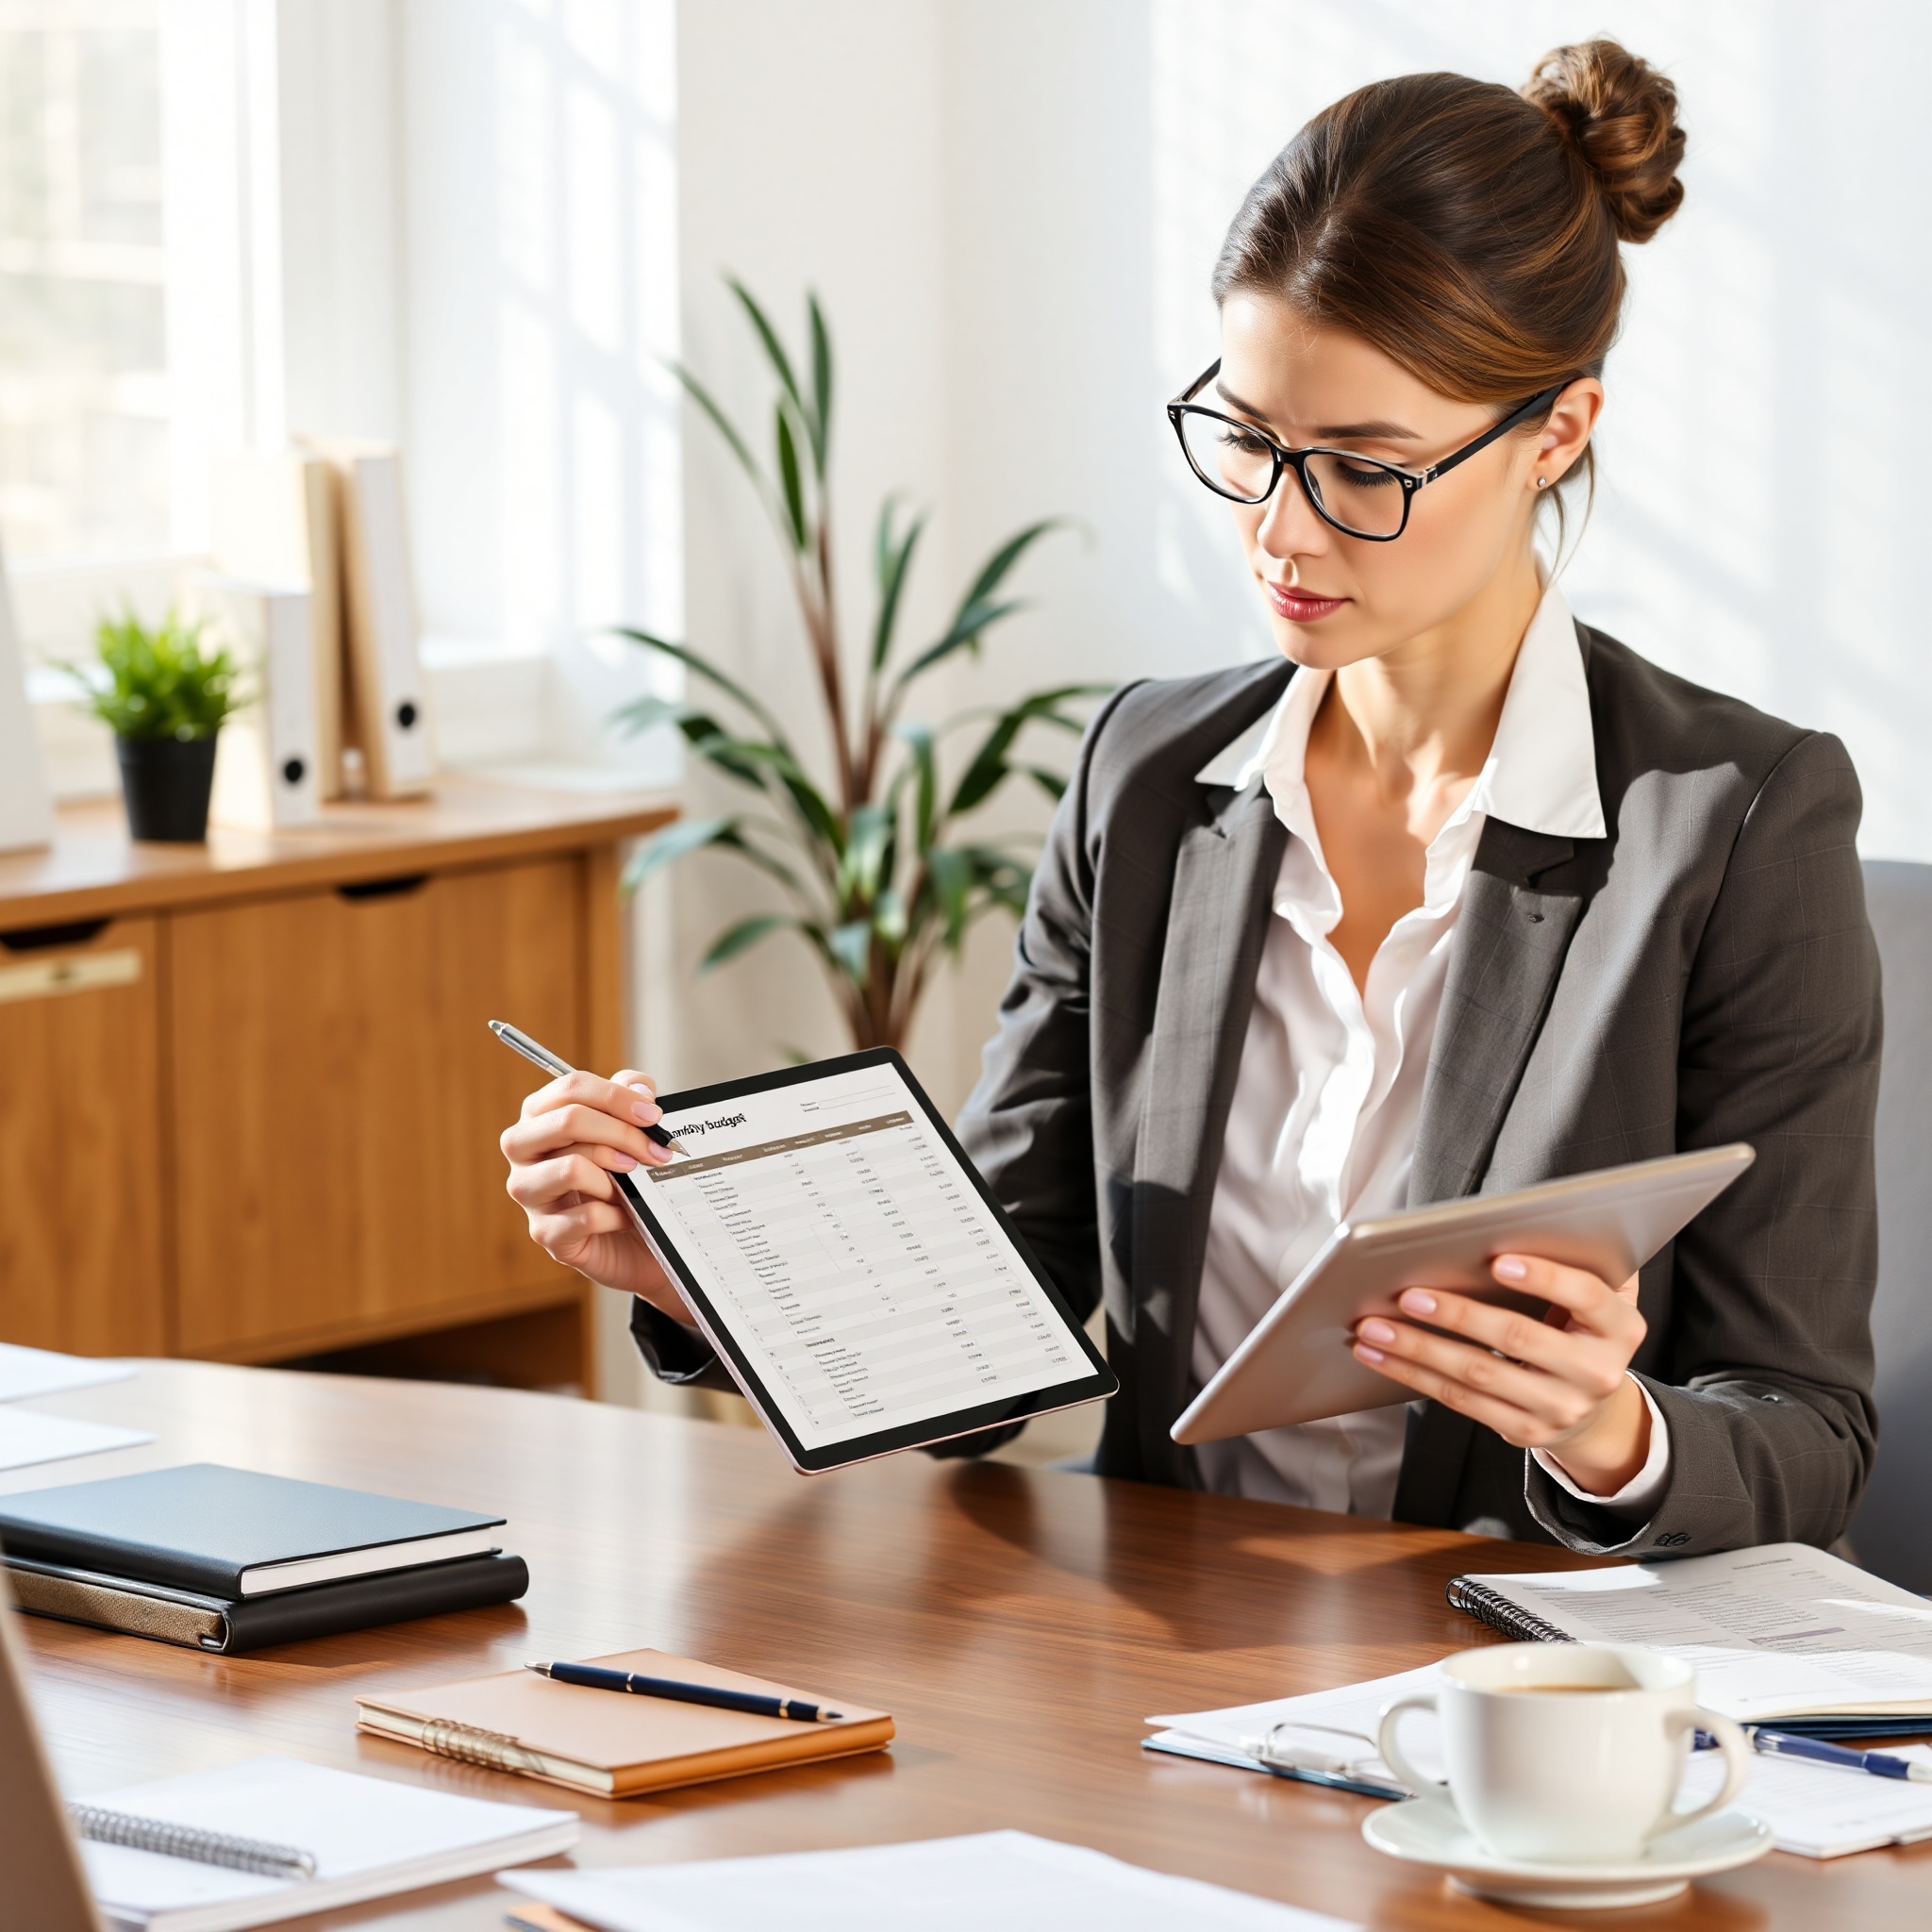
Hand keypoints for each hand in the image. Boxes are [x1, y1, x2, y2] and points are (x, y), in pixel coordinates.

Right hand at [501, 1067, 692, 1323]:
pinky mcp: (544, 1232)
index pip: (570, 1088)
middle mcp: (523, 1149)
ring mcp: (528, 1192)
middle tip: (655, 1152)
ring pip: (571, 1169)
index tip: (653, 1114)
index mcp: (540, 1115)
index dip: (616, 1097)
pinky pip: (584, 1216)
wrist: (631, 1236)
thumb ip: (632, 1094)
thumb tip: (640, 1089)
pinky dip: (615, 1215)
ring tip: (631, 1184)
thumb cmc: (623, 1173)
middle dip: (622, 1134)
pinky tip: (624, 1215)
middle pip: (567, 1121)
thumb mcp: (630, 1126)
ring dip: (614, 1176)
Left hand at [1350, 1256, 1650, 1496]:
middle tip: (1406, 1294)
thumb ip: (1572, 1263)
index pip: (1585, 1296)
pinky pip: (1461, 1400)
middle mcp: (1597, 1371)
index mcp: (1620, 1327)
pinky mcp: (1525, 1431)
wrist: (1593, 1407)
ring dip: (1418, 1348)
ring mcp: (1561, 1407)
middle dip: (1457, 1313)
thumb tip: (1509, 1221)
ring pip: (1478, 1372)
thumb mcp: (1591, 1300)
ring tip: (1373, 1327)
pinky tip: (1380, 1355)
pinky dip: (1413, 1375)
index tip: (1496, 1259)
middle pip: (1519, 1336)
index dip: (1544, 1277)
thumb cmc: (1578, 1328)